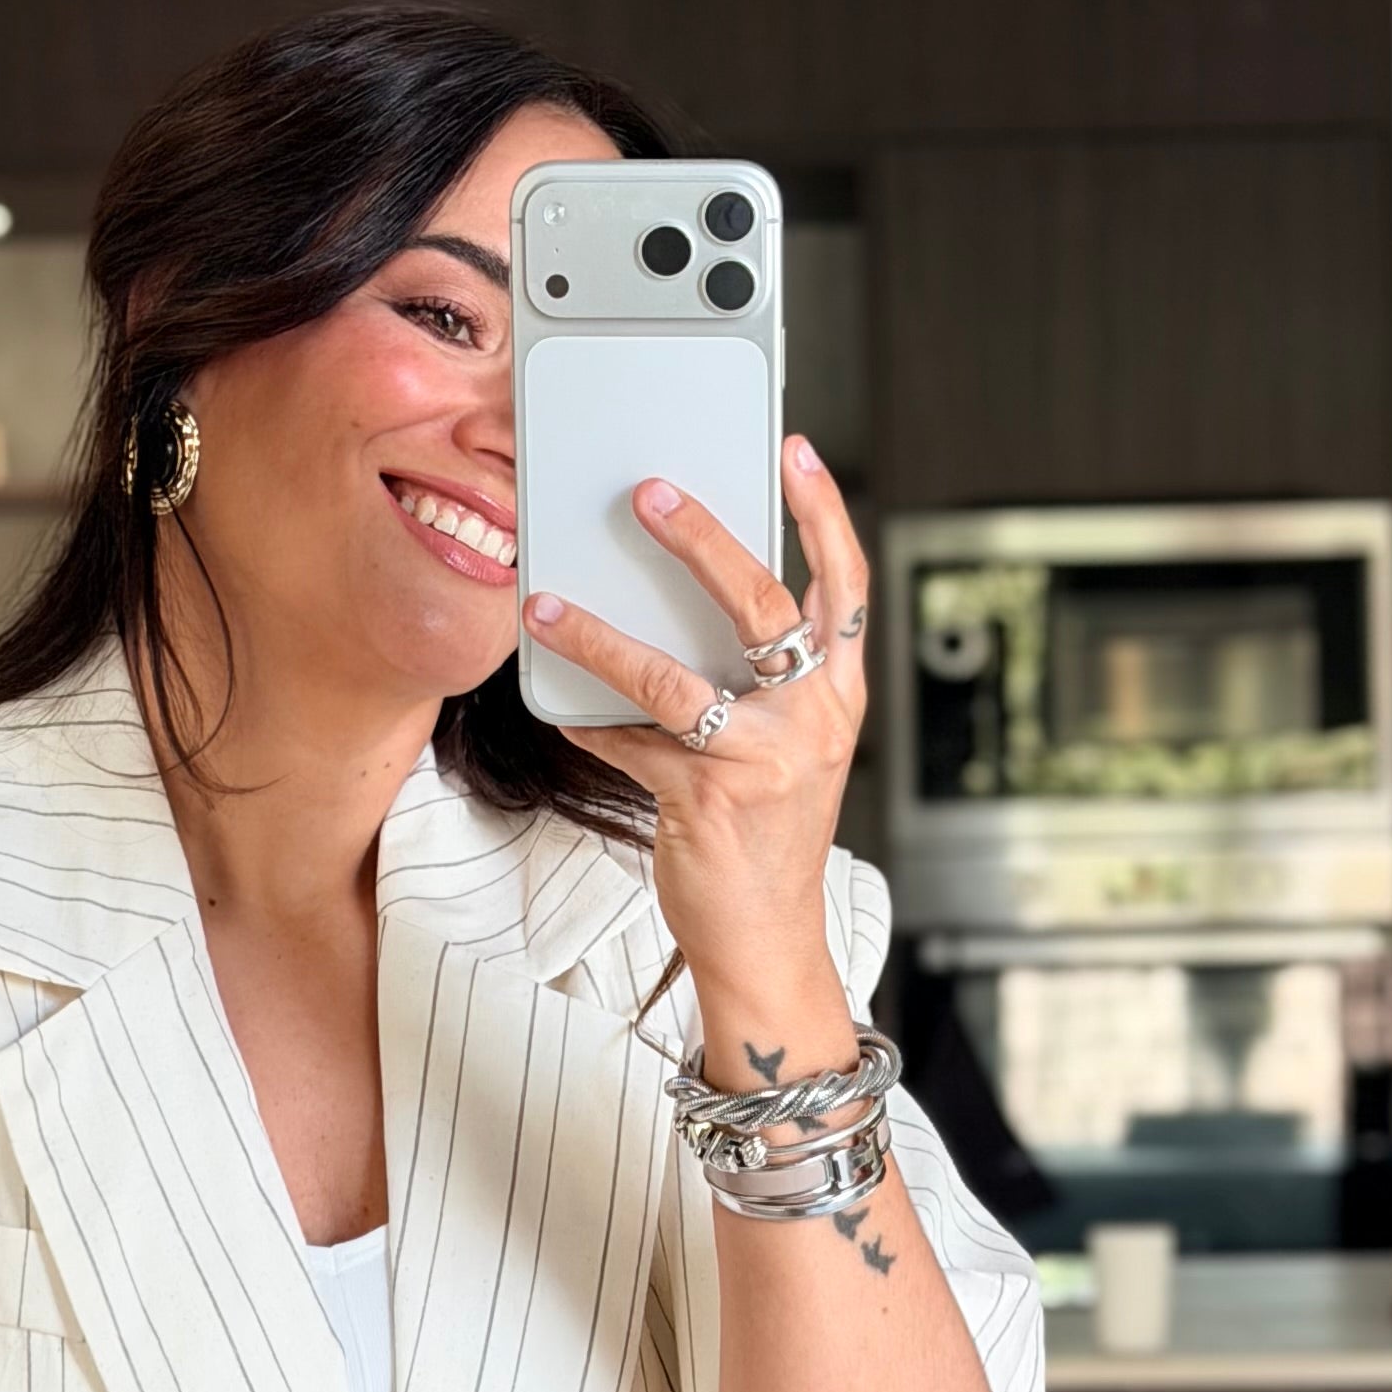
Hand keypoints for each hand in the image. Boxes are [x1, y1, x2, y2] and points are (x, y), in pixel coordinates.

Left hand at [519, 433, 867, 1032]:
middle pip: (762, 606)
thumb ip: (761, 684)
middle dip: (703, 539)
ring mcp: (761, 760)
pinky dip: (586, 720)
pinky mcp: (704, 800)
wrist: (767, 940)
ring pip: (672, 677)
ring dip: (600, 634)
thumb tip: (682, 606)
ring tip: (547, 603)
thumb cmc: (769, 837)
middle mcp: (812, 720)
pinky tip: (554, 699)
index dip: (823, 513)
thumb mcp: (791, 749)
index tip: (793, 450)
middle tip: (651, 490)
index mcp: (839, 696)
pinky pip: (628, 743)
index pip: (845, 586)